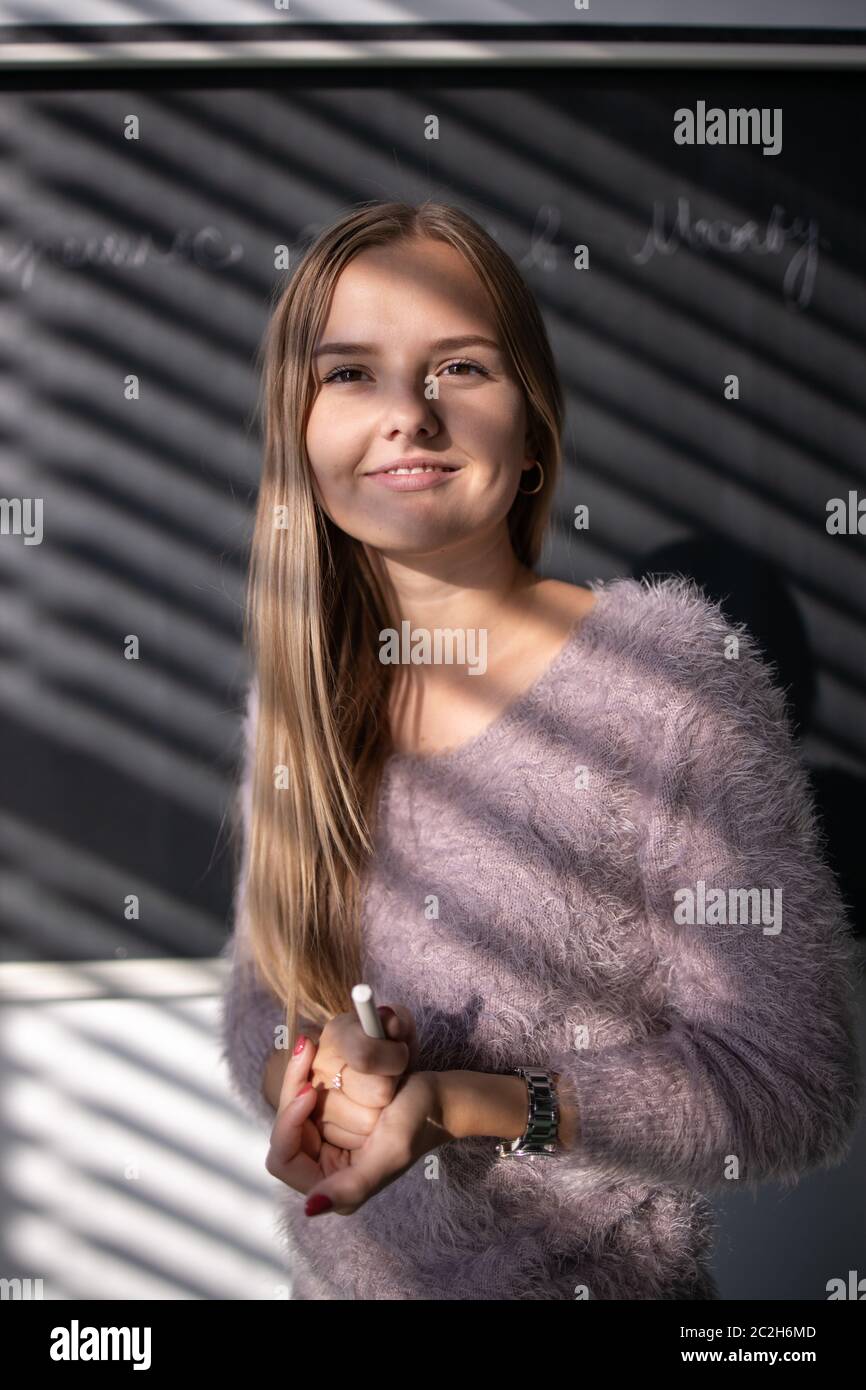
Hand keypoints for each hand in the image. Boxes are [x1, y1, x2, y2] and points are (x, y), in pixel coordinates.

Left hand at [265, 1007, 415, 1191]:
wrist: (438, 1096)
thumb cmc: (418, 1124)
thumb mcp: (389, 1154)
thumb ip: (352, 1186)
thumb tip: (311, 1207)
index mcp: (333, 1187)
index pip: (283, 1159)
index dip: (289, 1124)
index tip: (309, 1091)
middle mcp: (324, 1166)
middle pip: (283, 1127)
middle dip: (292, 1089)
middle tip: (304, 1052)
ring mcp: (325, 1139)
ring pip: (291, 1106)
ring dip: (297, 1075)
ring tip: (307, 1047)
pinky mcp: (331, 1117)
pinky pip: (304, 1091)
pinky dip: (306, 1069)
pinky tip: (311, 1048)